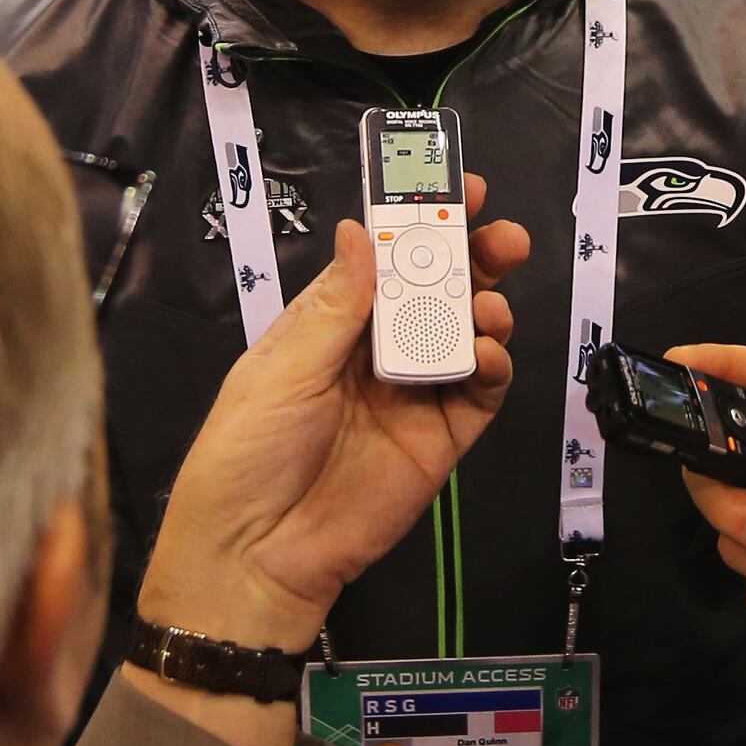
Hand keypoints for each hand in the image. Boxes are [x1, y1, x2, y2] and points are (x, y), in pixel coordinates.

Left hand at [133, 174, 532, 653]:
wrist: (256, 557)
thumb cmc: (245, 457)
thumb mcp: (281, 372)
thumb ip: (336, 306)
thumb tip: (362, 231)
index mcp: (327, 325)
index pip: (382, 260)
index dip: (418, 224)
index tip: (456, 188)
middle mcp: (374, 353)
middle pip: (436, 290)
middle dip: (472, 257)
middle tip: (501, 237)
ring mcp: (411, 395)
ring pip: (464, 335)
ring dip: (486, 308)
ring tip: (490, 305)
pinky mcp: (439, 440)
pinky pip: (478, 393)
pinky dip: (492, 367)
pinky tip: (486, 354)